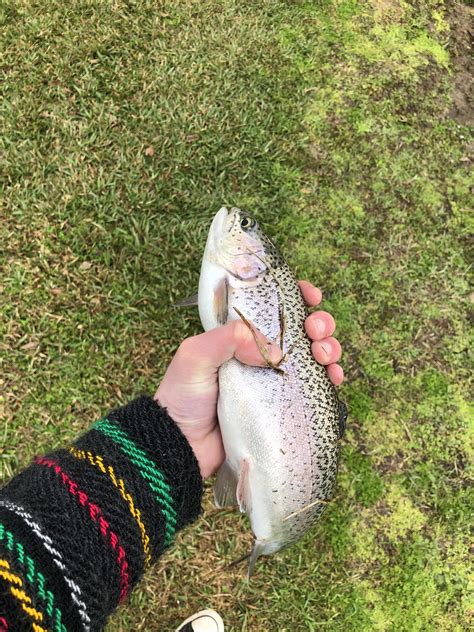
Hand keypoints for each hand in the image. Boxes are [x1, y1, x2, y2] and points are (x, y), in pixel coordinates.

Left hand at [155, 281, 342, 477]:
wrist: (182, 445)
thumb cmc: (183, 396)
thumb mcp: (195, 355)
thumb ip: (228, 337)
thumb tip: (275, 350)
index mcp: (240, 336)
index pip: (273, 308)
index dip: (297, 298)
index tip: (311, 297)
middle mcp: (260, 355)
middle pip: (302, 330)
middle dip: (319, 323)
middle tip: (315, 332)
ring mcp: (274, 381)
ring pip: (314, 356)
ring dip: (329, 348)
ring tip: (325, 355)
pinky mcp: (283, 407)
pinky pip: (315, 388)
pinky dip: (331, 378)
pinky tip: (333, 377)